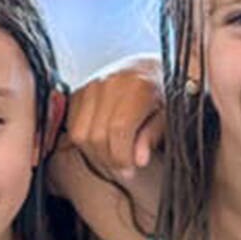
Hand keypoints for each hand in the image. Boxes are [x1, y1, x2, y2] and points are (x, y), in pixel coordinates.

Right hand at [66, 55, 163, 175]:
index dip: (122, 156)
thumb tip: (138, 160)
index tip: (131, 169)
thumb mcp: (168, 115)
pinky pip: (72, 126)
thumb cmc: (163, 95)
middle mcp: (110, 83)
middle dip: (109, 160)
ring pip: (80, 134)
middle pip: (96, 135)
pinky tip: (103, 145)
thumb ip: (152, 136)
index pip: (118, 130)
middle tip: (124, 169)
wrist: (147, 70)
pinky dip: (85, 142)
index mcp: (137, 87)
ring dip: (95, 154)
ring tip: (113, 158)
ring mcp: (91, 86)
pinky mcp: (78, 92)